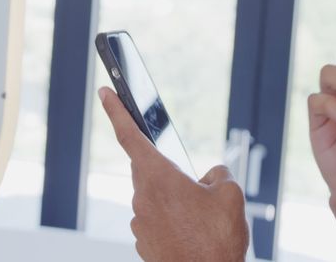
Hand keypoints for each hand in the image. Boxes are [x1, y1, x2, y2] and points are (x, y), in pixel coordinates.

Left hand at [98, 87, 248, 261]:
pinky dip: (175, 222)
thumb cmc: (217, 241)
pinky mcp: (144, 243)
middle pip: (151, 170)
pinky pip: (159, 221)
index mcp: (158, 177)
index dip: (116, 110)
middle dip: (172, 172)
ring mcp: (141, 222)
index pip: (129, 135)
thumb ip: (219, 174)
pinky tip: (194, 234)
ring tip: (203, 220)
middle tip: (196, 187)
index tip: (105, 92)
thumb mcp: (231, 195)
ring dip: (177, 201)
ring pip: (158, 198)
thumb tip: (211, 176)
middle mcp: (143, 197)